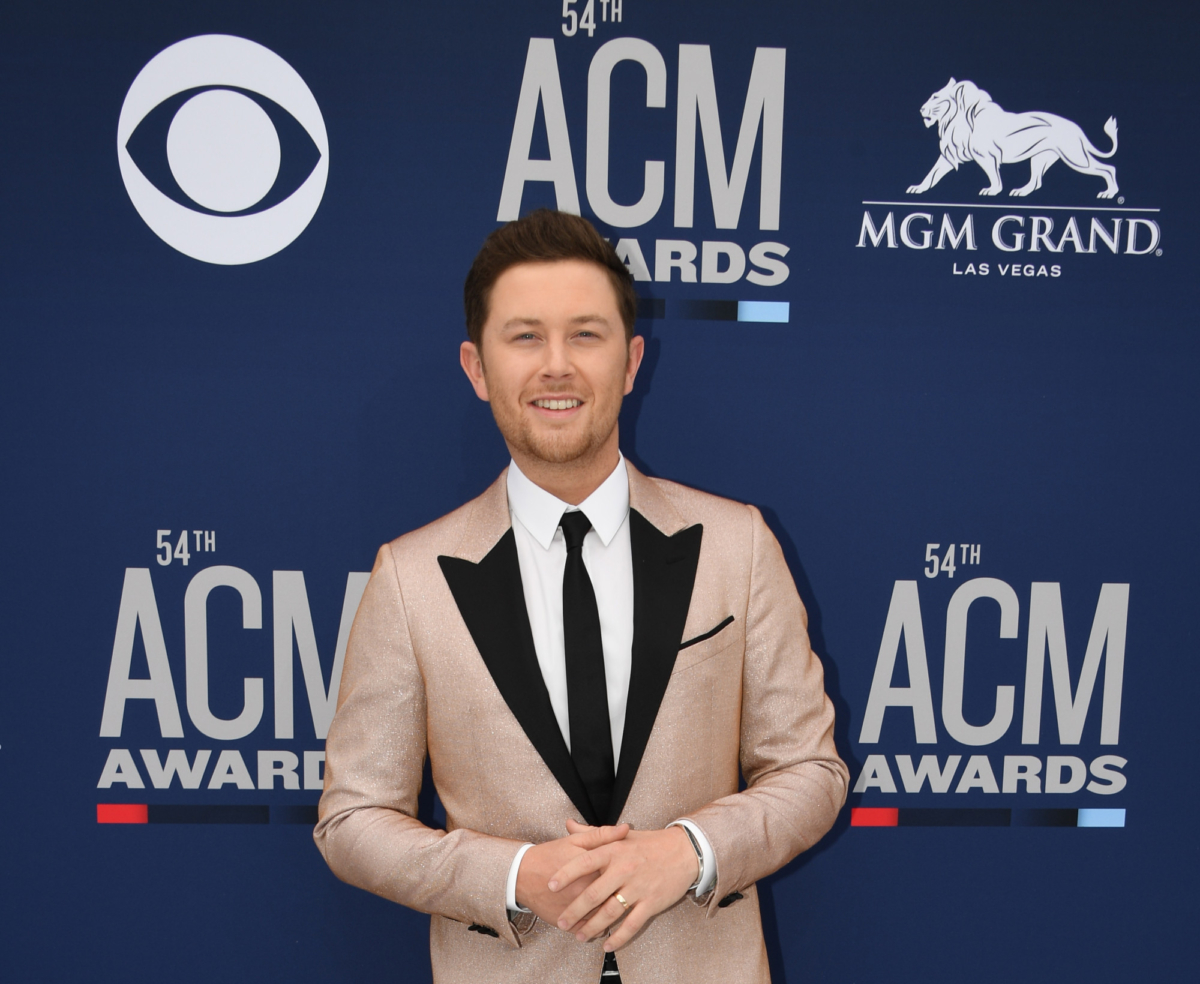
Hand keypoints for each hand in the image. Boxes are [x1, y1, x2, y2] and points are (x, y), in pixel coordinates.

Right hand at [514, 822, 628, 926]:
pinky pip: (588, 931)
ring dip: (614, 917)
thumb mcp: (576, 841)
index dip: (631, 876)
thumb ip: (603, 835)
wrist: (522, 875)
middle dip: (626, 899)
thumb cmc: (551, 854)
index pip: (620, 876)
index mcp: (591, 870)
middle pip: (615, 900)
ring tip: (622, 912)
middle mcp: (585, 893)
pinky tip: (603, 925)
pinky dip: (597, 930)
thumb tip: (627, 829)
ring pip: (603, 919)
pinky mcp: (567, 925)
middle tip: (634, 896)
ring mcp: (576, 911)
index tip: (638, 874)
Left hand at [548, 821, 697, 950]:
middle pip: (594, 893)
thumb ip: (592, 833)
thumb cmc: (649, 843)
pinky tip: (607, 944)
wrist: (684, 851)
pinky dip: (618, 937)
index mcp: (614, 850)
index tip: (550, 886)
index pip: (585, 862)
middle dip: (575, 910)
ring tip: (580, 936)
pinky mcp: (652, 902)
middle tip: (561, 921)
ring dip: (593, 927)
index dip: (566, 874)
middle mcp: (624, 868)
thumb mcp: (621, 836)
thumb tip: (568, 824)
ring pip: (610, 912)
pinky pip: (632, 924)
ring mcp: (638, 887)